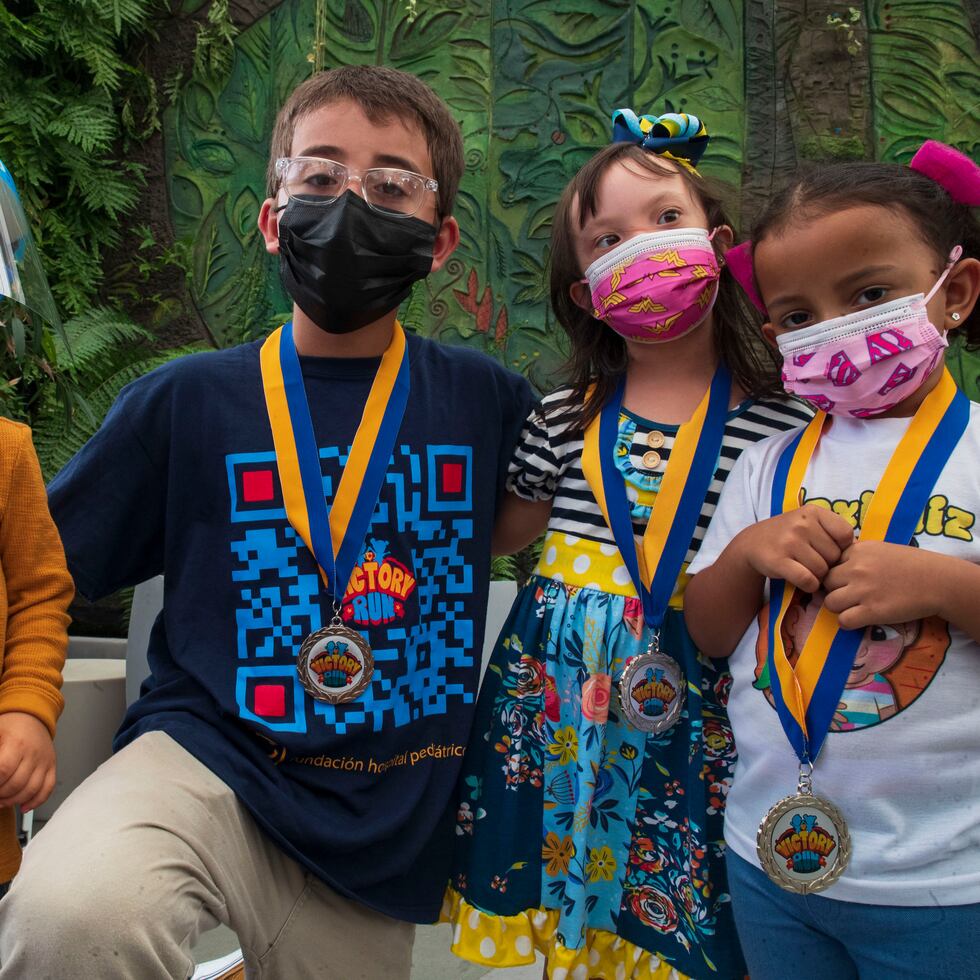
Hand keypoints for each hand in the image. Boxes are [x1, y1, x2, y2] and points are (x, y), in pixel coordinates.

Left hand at [0, 712, 55, 811]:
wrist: (31, 718)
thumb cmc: (9, 727)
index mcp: (17, 744)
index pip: (4, 770)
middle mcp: (34, 753)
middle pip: (17, 784)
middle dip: (0, 795)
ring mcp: (45, 761)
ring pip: (32, 790)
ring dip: (14, 801)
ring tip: (2, 801)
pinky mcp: (52, 766)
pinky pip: (48, 788)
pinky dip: (36, 801)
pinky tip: (23, 806)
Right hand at [734, 505, 854, 592]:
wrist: (752, 543)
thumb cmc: (789, 535)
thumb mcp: (809, 522)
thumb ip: (832, 532)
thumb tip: (859, 553)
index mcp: (813, 511)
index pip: (846, 534)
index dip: (842, 548)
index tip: (828, 550)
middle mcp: (801, 524)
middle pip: (835, 556)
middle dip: (828, 564)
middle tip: (814, 563)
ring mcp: (789, 542)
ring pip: (822, 570)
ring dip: (818, 576)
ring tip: (806, 570)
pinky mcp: (779, 561)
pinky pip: (808, 580)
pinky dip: (809, 586)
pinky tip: (802, 580)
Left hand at [823, 541, 943, 629]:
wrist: (938, 581)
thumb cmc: (911, 564)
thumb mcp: (879, 549)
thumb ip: (857, 555)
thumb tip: (835, 564)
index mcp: (857, 551)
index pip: (828, 563)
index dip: (835, 573)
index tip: (846, 580)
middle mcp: (856, 569)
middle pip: (826, 583)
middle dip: (834, 590)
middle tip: (849, 596)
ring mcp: (863, 590)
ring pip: (830, 602)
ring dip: (839, 607)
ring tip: (854, 608)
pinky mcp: (872, 611)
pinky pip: (843, 620)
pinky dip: (848, 622)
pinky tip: (859, 618)